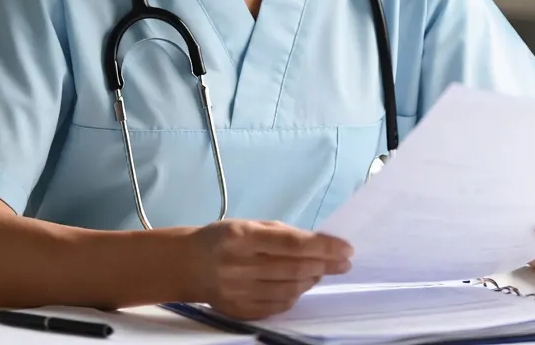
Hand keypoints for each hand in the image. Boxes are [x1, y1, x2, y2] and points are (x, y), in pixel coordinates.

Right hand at [187, 219, 352, 319]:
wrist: (187, 265)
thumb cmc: (223, 238)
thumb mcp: (248, 224)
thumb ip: (281, 233)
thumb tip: (319, 244)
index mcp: (242, 237)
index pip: (291, 243)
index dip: (323, 247)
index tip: (346, 249)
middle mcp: (239, 265)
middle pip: (294, 269)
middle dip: (325, 265)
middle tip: (343, 262)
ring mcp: (239, 291)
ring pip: (289, 290)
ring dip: (311, 280)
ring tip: (320, 271)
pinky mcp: (239, 310)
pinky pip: (277, 306)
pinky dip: (294, 296)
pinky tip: (300, 285)